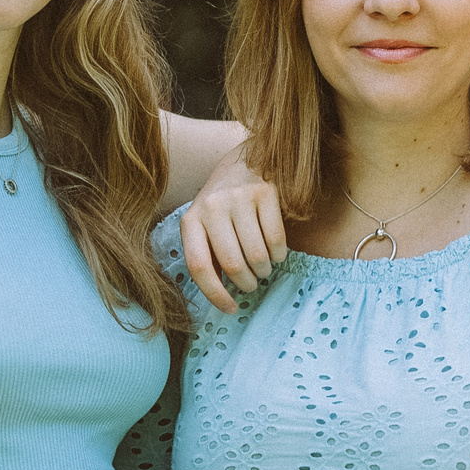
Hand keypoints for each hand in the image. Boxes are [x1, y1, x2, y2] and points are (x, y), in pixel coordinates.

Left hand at [180, 141, 285, 315]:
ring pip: (256, 255)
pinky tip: (276, 252)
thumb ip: (209, 255)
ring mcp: (239, 198)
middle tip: (251, 284)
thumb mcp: (206, 226)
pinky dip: (279, 254)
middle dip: (246, 283)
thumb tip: (221, 297)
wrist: (244, 160)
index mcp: (191, 221)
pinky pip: (276, 239)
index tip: (231, 309)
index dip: (215, 294)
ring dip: (264, 271)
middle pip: (232, 264)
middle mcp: (212, 207)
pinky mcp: (266, 192)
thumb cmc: (223, 205)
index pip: (199, 266)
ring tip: (263, 268)